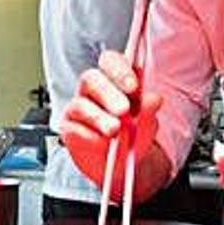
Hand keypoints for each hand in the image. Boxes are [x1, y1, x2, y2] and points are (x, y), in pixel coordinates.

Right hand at [59, 50, 160, 191]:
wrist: (123, 163)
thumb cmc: (133, 134)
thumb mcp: (147, 123)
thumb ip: (149, 110)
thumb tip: (154, 99)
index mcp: (114, 78)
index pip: (110, 61)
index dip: (119, 70)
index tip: (133, 86)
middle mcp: (92, 88)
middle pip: (91, 78)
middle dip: (108, 93)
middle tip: (123, 109)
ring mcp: (78, 107)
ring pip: (80, 105)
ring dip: (99, 117)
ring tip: (114, 130)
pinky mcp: (68, 129)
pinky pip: (73, 129)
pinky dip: (89, 136)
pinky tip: (101, 144)